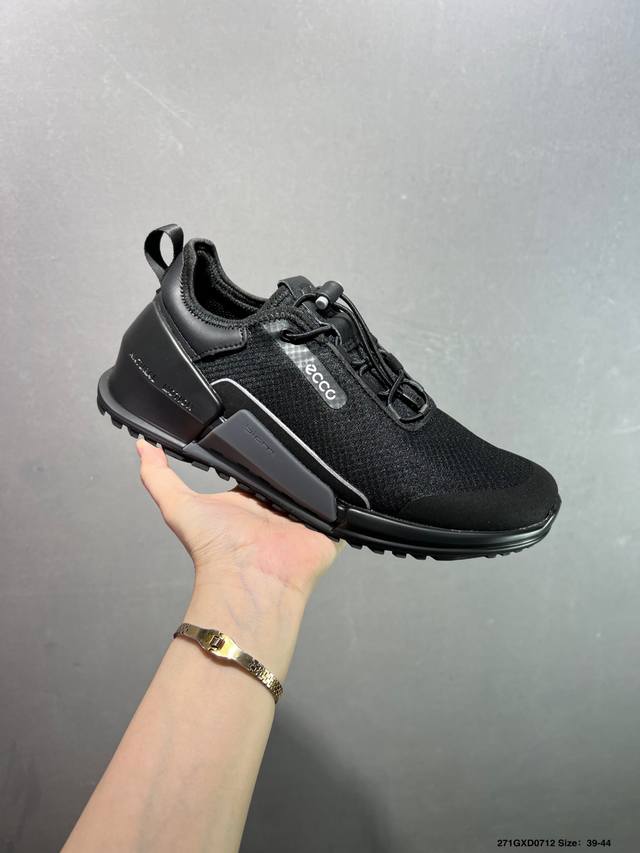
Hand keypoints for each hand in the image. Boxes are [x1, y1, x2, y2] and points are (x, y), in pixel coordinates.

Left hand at [136, 439, 342, 604]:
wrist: (251, 580)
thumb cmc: (216, 549)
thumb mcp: (179, 506)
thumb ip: (158, 477)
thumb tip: (141, 445)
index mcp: (248, 498)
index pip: (259, 464)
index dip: (261, 446)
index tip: (266, 419)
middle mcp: (276, 506)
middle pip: (289, 472)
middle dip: (293, 455)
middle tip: (298, 427)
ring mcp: (304, 516)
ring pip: (317, 484)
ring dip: (318, 472)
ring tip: (324, 443)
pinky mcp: (329, 527)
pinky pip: (341, 504)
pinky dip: (342, 494)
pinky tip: (344, 473)